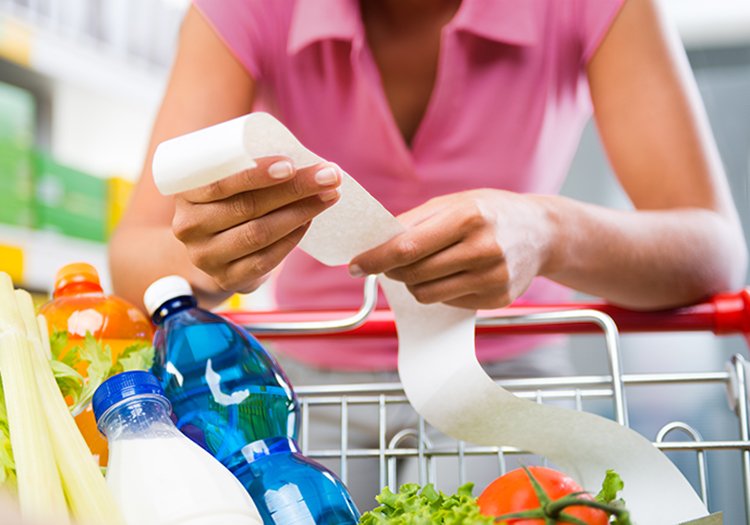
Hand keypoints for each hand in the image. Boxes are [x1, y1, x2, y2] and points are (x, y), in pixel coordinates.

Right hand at [172, 157, 341, 292]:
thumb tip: (303, 158)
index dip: (256, 175)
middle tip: (329, 176)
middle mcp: (189, 227)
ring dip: (300, 212)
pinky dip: (292, 239)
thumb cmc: (227, 202)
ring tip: (328, 196)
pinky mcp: (227, 279)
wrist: (211, 250)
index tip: (292, 164)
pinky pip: (266, 260)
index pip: (221, 183)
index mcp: (185, 194)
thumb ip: (247, 168)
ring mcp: (206, 257)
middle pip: (248, 207)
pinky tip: (309, 221)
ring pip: (260, 233)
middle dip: (294, 189)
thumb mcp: (225, 182)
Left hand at [348, 189, 553, 309]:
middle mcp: (484, 248)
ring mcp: (493, 278)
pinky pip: (447, 302)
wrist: (543, 232)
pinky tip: (453, 273)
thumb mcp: (454, 203)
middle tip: (390, 262)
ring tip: (424, 266)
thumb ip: (414, 221)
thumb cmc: (491, 212)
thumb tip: (375, 242)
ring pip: (427, 294)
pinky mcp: (498, 299)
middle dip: (392, 270)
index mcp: (469, 217)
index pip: (408, 247)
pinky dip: (440, 290)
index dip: (375, 258)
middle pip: (414, 273)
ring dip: (413, 282)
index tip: (354, 265)